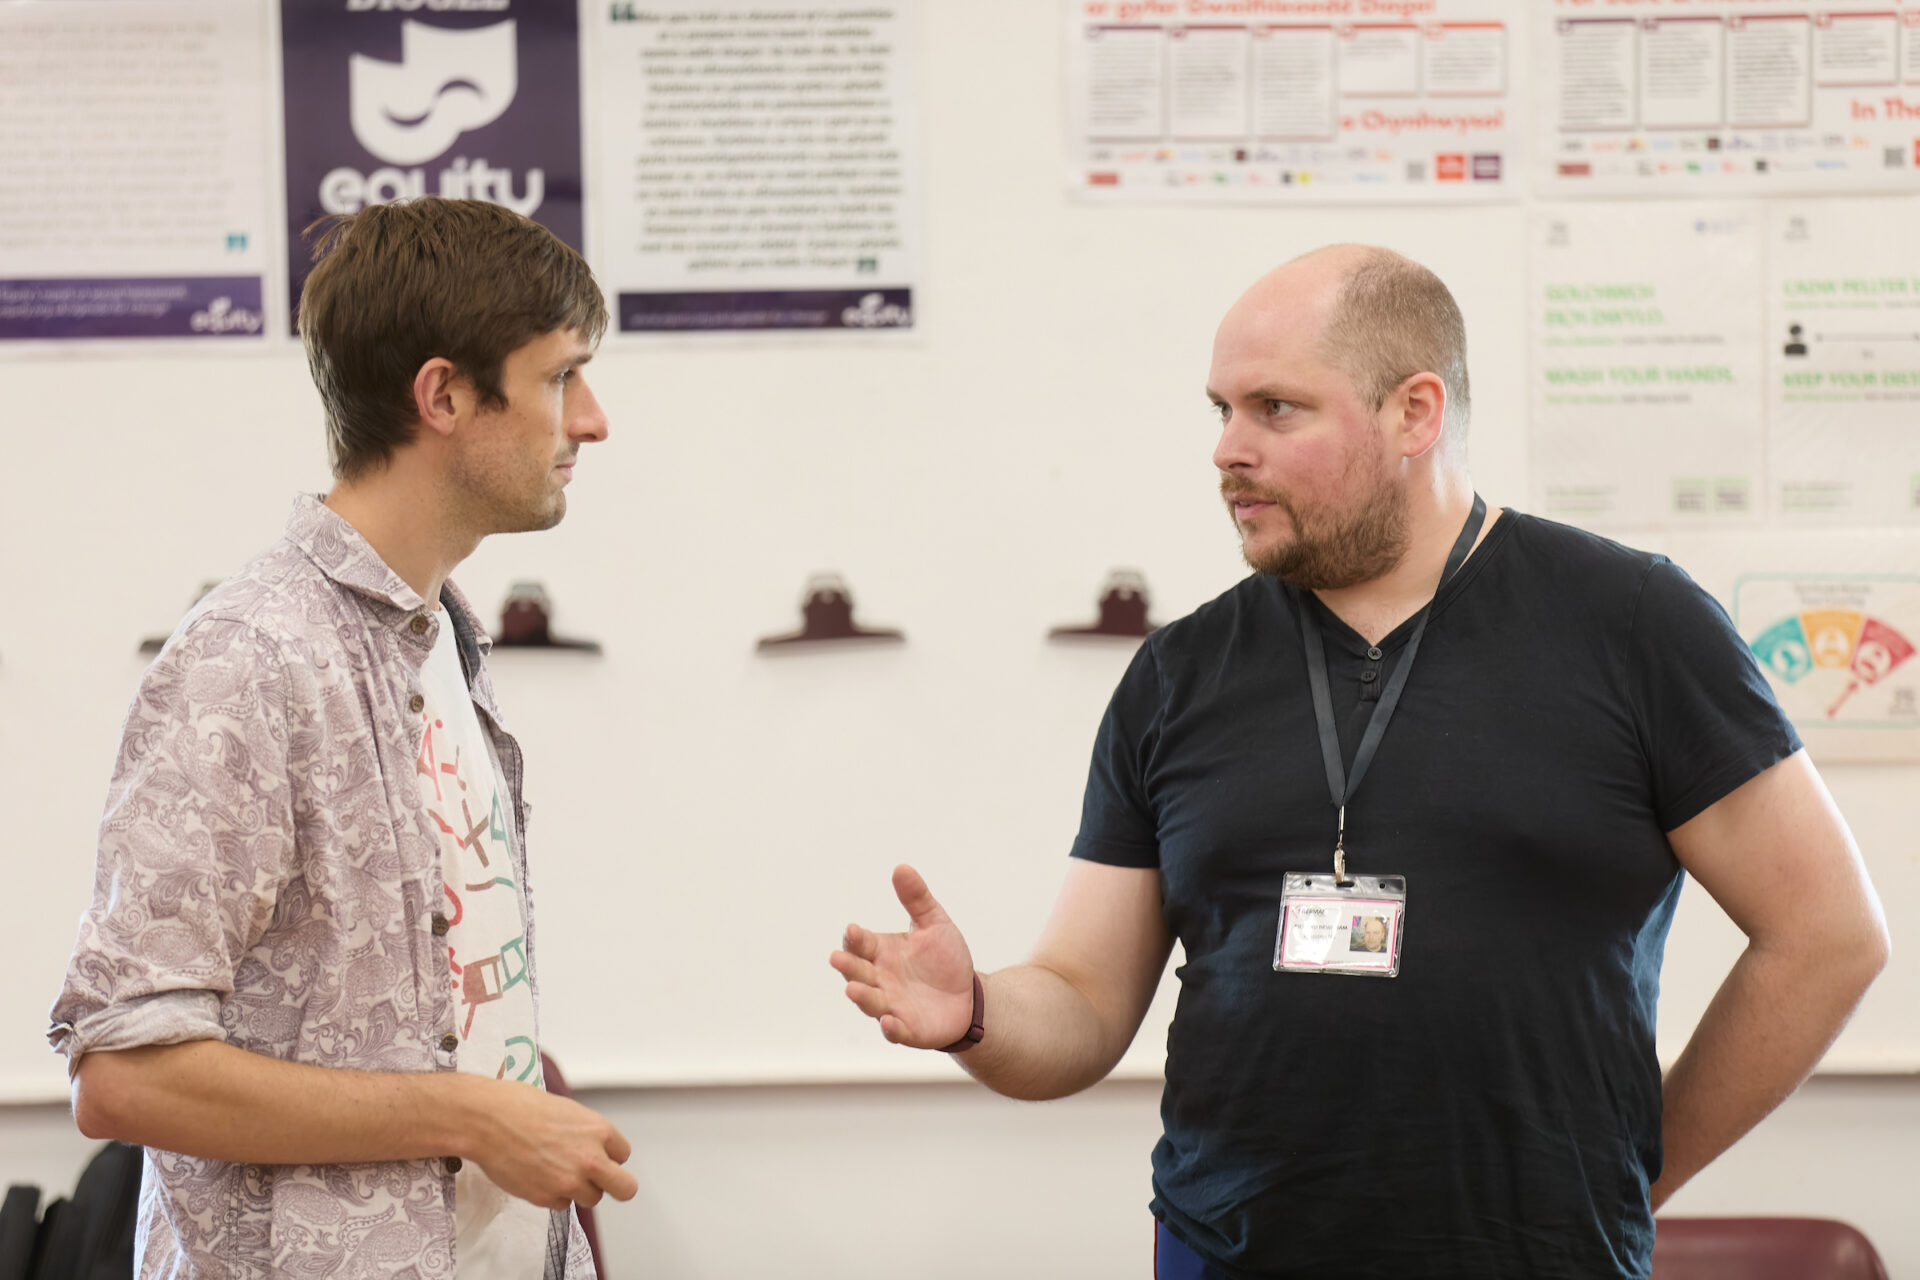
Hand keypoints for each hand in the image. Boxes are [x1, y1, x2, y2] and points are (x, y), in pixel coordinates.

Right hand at [462, 1078, 638, 1211]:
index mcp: (598, 1131)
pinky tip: (538, 1176)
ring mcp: (569, 1182)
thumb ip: (585, 1133)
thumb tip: (591, 1146)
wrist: (487, 1121)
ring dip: (579, 1189)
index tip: (598, 1155)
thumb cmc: (519, 1106)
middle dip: (614, 1185)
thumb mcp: (566, 1110)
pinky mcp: (547, 1198)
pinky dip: (554, 1195)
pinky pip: (563, 1205)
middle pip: (625, 1188)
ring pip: (592, 1198)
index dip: (609, 1155)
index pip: (623, 1154)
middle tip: (601, 1181)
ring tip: (557, 1172)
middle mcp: (590, 1159)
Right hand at [830, 864, 975, 1048]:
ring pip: (870, 1002)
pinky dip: (890, 1028)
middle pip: (858, 972)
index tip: (853, 930)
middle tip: (836, 958)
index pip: (861, 944)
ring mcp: (891, 1005)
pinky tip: (888, 1022)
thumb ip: (916, 899)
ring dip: (861, 997)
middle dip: (848, 966)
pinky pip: (895, 1030)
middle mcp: (880, 979)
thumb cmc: (944, 959)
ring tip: (853, 990)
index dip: (855, 938)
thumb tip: (901, 867)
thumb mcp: (934, 924)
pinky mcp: (908, 1029)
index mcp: (882, 952)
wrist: (969, 996)